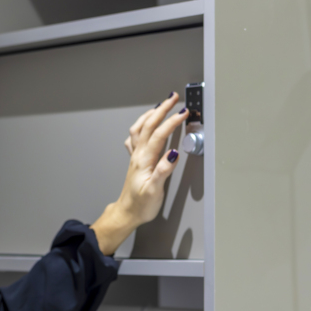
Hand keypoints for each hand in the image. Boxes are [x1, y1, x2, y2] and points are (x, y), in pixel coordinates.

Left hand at [91, 91, 186, 254]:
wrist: (127, 213)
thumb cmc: (140, 205)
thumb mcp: (154, 190)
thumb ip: (163, 170)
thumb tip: (173, 153)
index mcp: (144, 160)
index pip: (159, 134)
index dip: (172, 121)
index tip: (183, 112)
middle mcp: (138, 155)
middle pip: (149, 125)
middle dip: (162, 109)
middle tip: (173, 98)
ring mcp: (135, 156)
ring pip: (140, 128)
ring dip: (150, 114)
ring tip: (161, 105)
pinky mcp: (135, 160)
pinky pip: (135, 137)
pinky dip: (141, 126)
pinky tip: (144, 126)